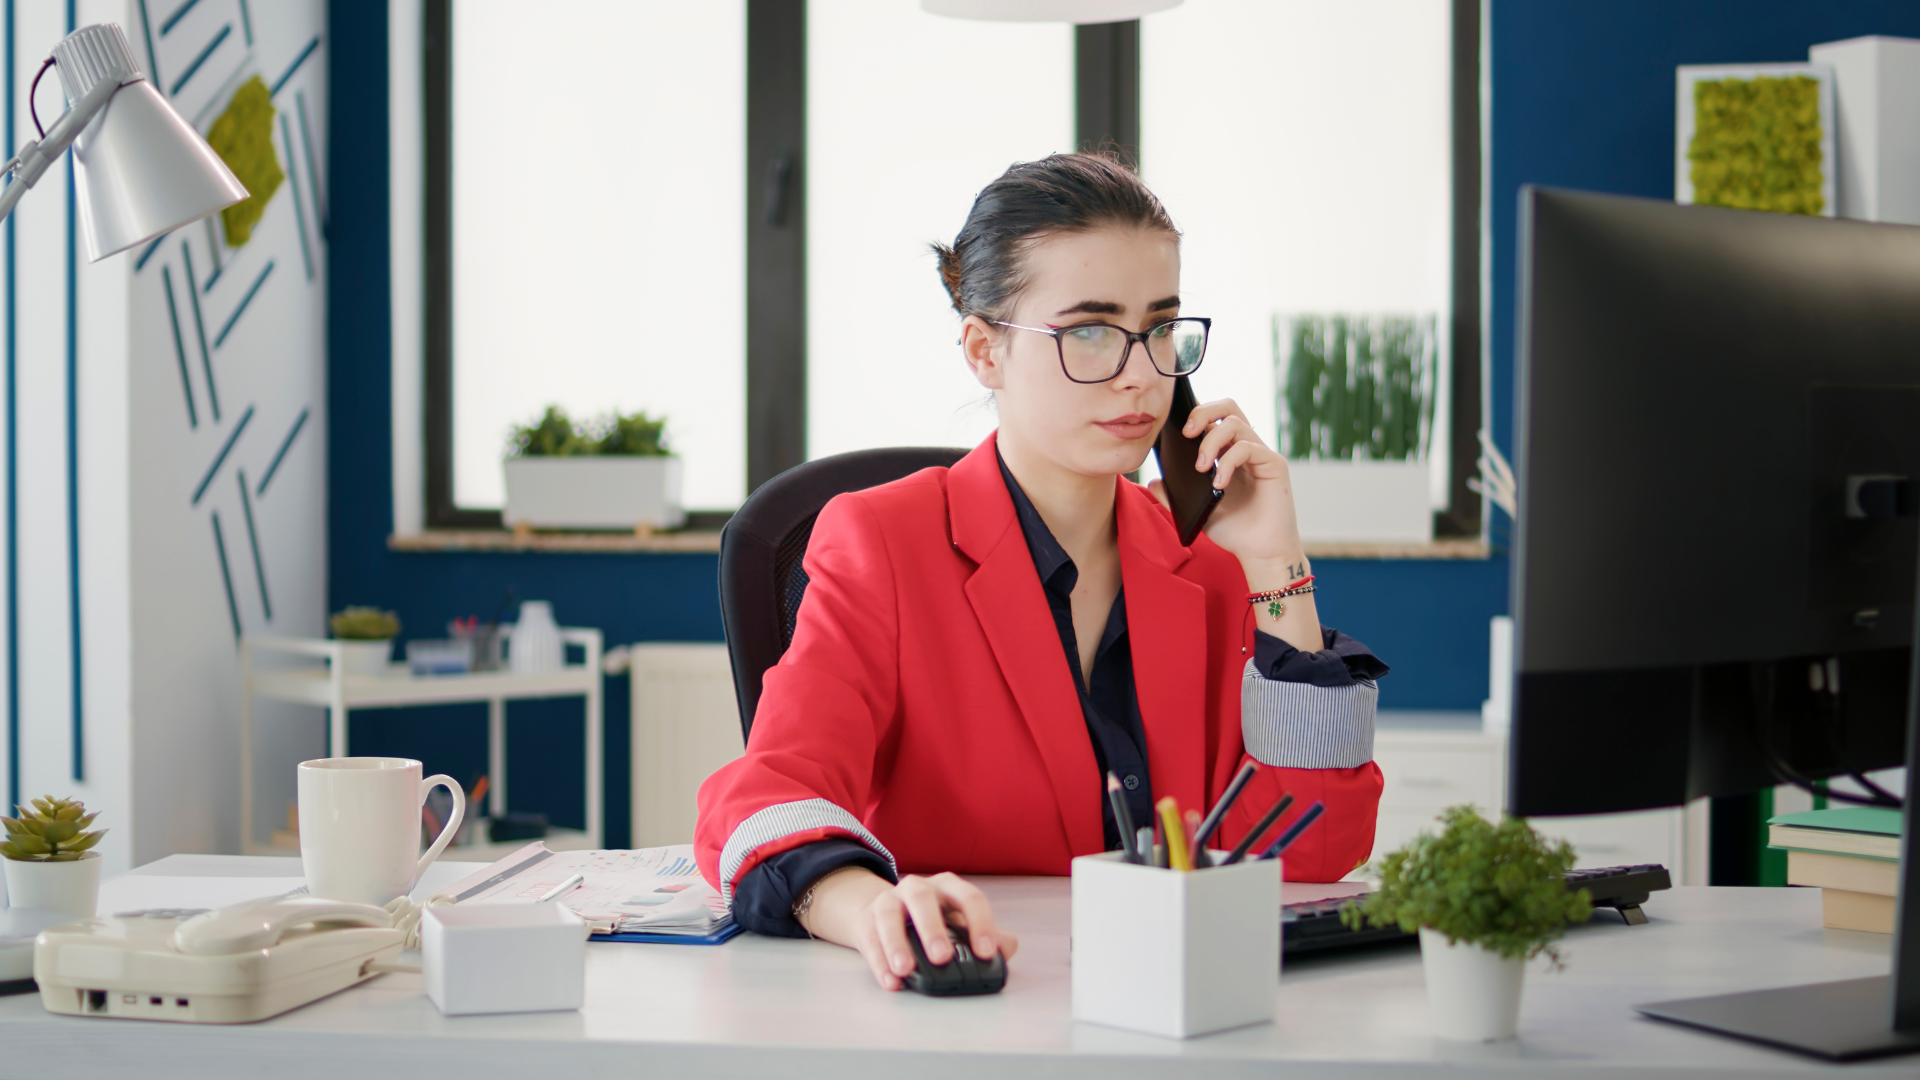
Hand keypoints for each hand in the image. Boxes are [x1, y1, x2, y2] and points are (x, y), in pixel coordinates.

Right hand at [796, 866, 1018, 990]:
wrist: (885, 915)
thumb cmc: (933, 921)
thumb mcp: (961, 925)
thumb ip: (987, 935)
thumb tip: (1006, 948)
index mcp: (949, 887)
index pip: (969, 897)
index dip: (980, 923)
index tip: (985, 952)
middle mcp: (918, 888)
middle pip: (923, 900)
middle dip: (932, 928)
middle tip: (942, 958)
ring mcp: (889, 901)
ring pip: (889, 915)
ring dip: (897, 943)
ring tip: (905, 970)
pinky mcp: (866, 921)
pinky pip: (870, 939)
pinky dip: (879, 961)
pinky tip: (891, 981)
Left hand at [1147, 398, 1320, 650]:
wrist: (1261, 553)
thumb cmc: (1234, 531)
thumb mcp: (1197, 512)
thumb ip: (1175, 497)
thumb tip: (1153, 482)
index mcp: (1228, 452)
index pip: (1214, 418)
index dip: (1196, 414)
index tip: (1175, 429)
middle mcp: (1247, 447)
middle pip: (1228, 407)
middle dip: (1203, 412)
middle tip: (1187, 433)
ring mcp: (1261, 454)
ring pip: (1235, 423)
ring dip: (1211, 443)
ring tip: (1200, 468)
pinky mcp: (1274, 464)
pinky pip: (1248, 447)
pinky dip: (1228, 462)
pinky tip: (1219, 484)